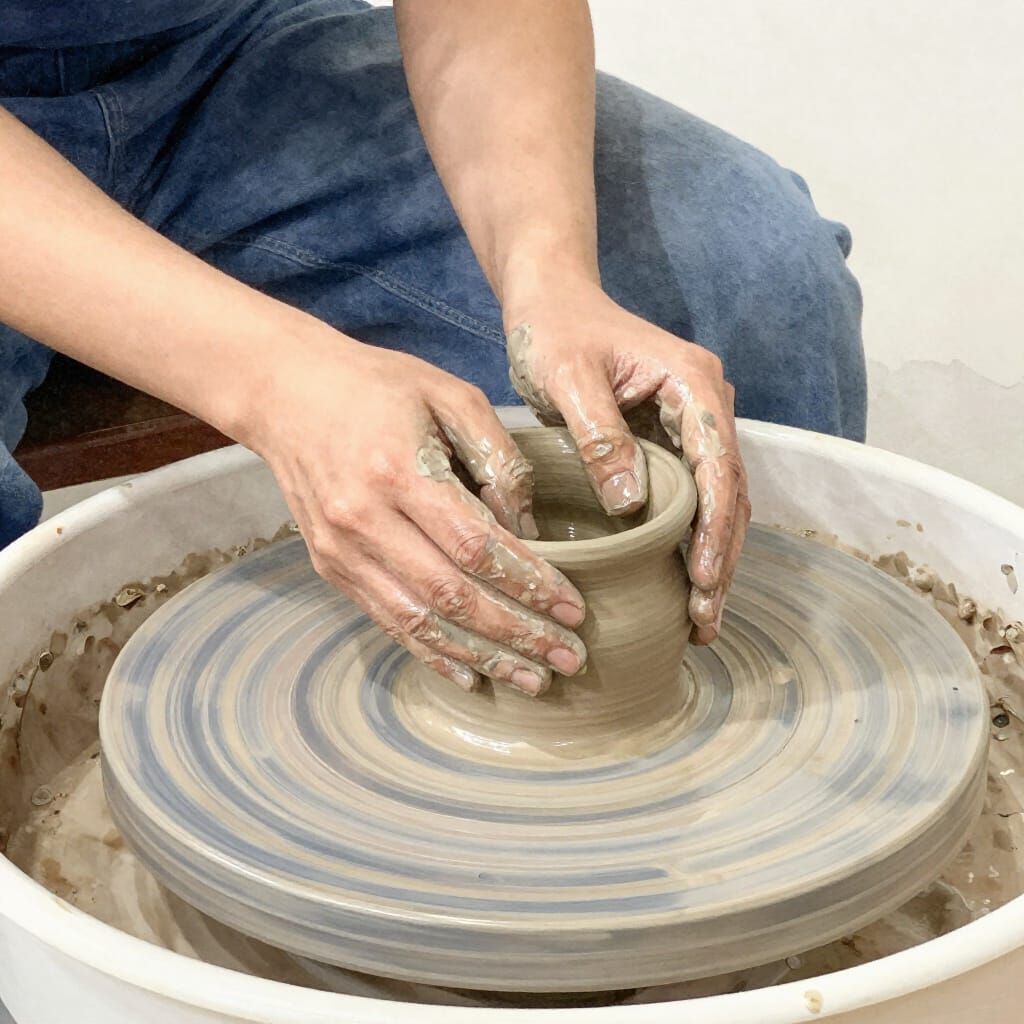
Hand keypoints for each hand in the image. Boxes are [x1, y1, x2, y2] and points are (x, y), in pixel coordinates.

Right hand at [246, 329, 586, 695]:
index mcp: (399, 471)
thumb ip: (497, 455)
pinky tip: (473, 674)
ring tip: (533, 680)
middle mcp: (364, 520)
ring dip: (483, 656)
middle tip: (569, 658)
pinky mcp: (331, 567)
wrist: (286, 392)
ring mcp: (342, 551)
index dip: (529, 584)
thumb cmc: (377, 386)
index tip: (573, 609)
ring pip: (421, 621)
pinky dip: (433, 653)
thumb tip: (529, 527)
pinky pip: (388, 622)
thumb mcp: (449, 394)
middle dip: (518, 633)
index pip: (477, 546)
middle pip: (453, 596)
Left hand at [503, 281, 749, 643]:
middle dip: (720, 560)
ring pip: (719, 502)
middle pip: (730, 493)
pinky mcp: (672, 440)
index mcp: (691, 383)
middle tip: (705, 621)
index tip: (702, 580)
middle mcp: (706, 404)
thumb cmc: (556, 331)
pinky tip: (684, 584)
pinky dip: (693, 542)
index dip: (713, 529)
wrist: (552, 300)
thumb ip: (600, 437)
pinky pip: (694, 497)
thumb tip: (632, 504)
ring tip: (702, 620)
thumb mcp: (569, 378)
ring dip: (713, 560)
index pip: (718, 466)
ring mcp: (693, 423)